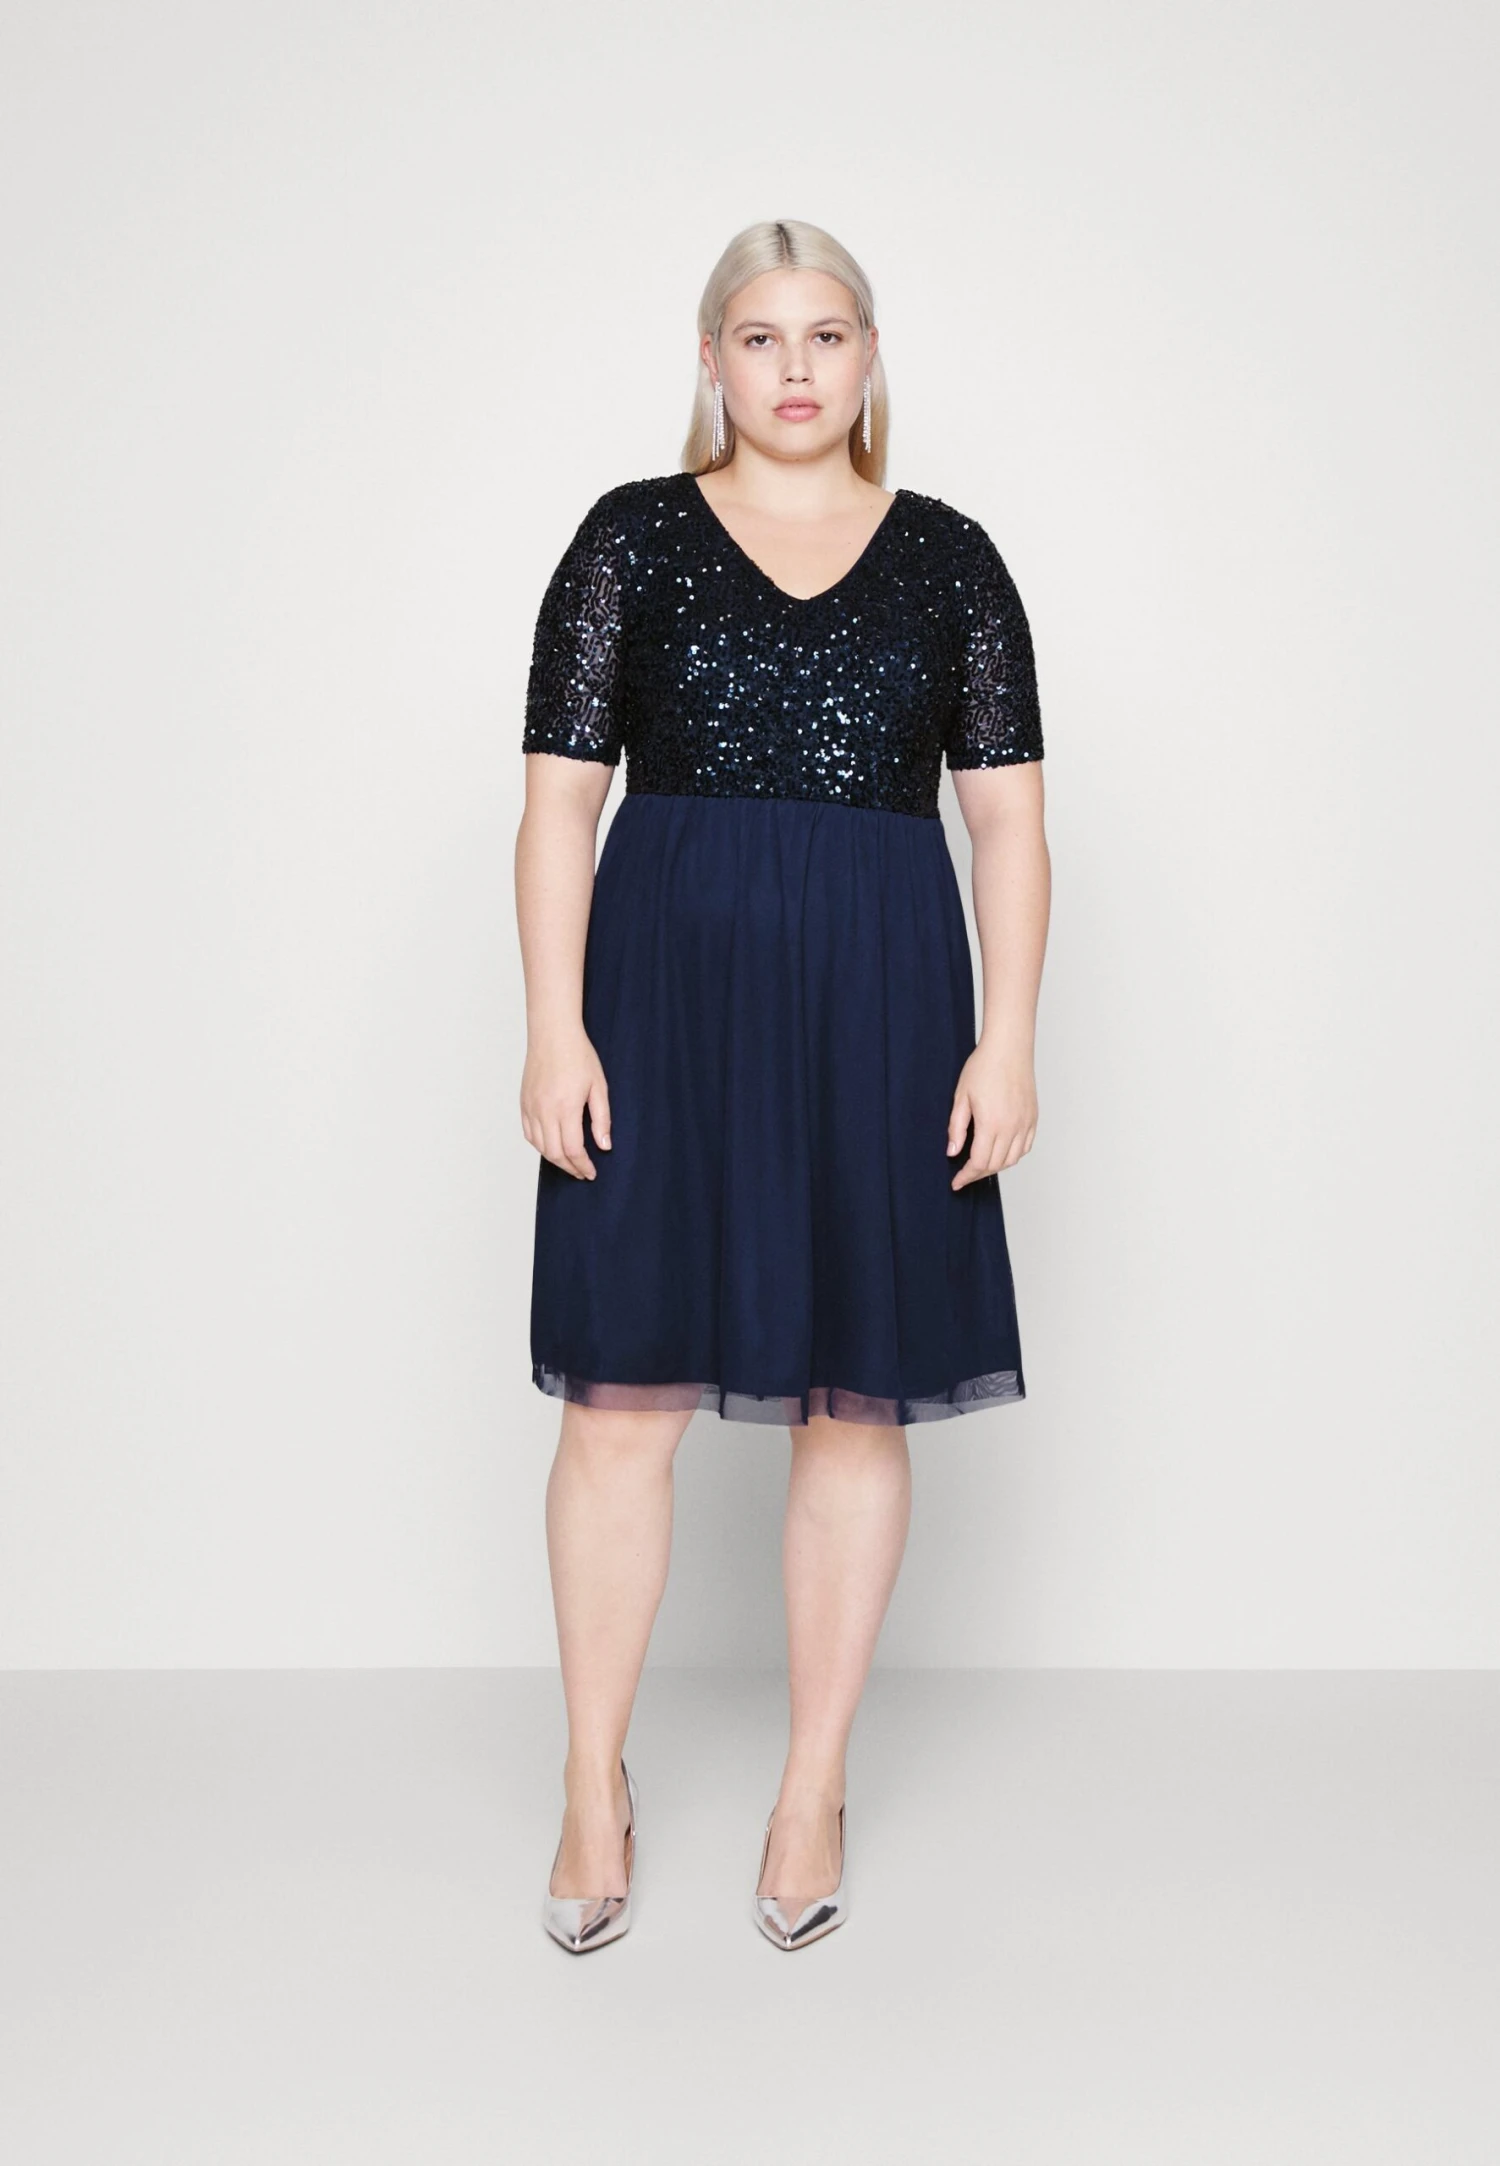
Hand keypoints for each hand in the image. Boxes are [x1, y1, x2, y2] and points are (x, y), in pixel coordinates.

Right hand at [520, 1025, 611, 1179]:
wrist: (553, 1034)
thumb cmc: (578, 1055)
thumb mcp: (598, 1086)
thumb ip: (602, 1119)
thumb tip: (604, 1145)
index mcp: (565, 1107)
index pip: (573, 1150)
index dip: (583, 1166)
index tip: (591, 1173)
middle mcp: (544, 1111)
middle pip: (554, 1153)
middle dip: (570, 1168)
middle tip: (582, 1173)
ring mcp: (531, 1107)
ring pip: (539, 1146)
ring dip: (555, 1159)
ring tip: (569, 1163)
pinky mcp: (524, 1103)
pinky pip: (528, 1133)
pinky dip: (540, 1146)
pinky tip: (552, 1147)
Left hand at [947, 1041, 1036, 1188]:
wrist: (1008, 1048)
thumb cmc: (983, 1067)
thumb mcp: (961, 1097)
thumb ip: (956, 1128)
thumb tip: (953, 1153)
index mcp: (992, 1123)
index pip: (979, 1163)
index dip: (966, 1176)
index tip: (957, 1182)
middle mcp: (1012, 1127)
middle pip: (996, 1165)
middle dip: (978, 1174)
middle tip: (965, 1174)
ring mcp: (1026, 1123)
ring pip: (1012, 1159)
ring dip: (996, 1167)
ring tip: (981, 1165)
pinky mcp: (1033, 1118)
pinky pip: (1025, 1147)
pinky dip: (1013, 1156)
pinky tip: (1001, 1152)